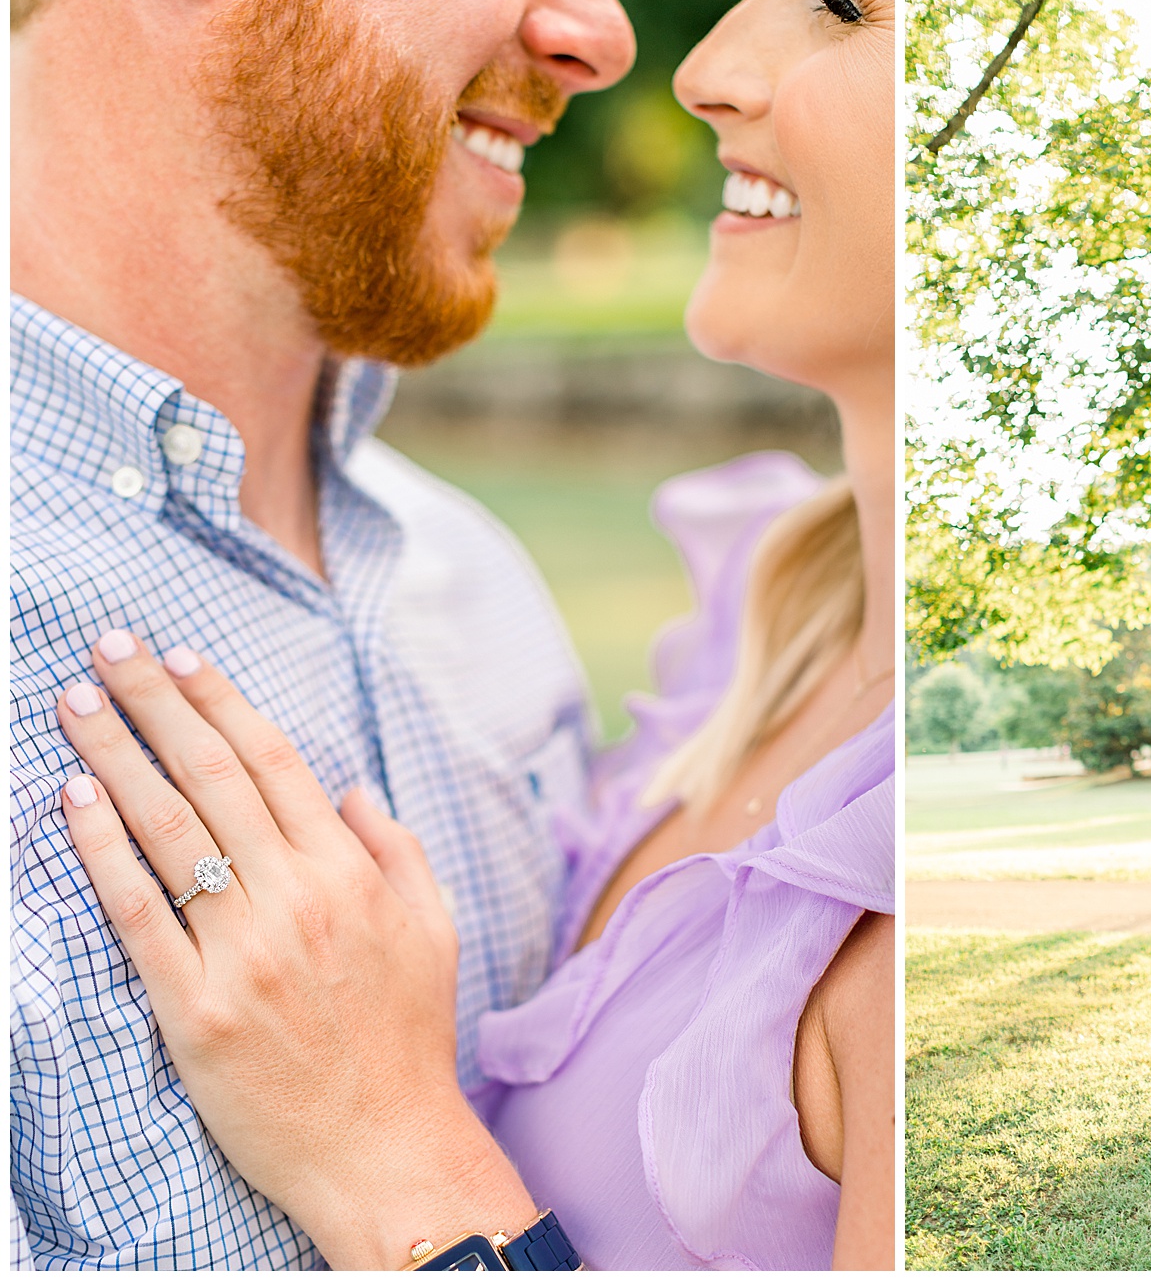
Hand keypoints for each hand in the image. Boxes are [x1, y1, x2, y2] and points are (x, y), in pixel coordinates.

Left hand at [55, 634, 535, 1267]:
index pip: (275, 763)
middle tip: (108, 648)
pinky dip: (102, 853)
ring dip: (115, 757)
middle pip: (212, 778)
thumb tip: (348, 788)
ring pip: (169, 832)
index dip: (222, 702)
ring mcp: (244, 953)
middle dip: (154, 703)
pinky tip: (72, 804)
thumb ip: (397, 849)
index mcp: (352, 874)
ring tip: (73, 704)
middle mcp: (298, 899)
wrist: (385, 1148)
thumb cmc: (408, 1040)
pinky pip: (138, 916)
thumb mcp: (433, 930)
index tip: (181, 657)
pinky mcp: (196, 1009)